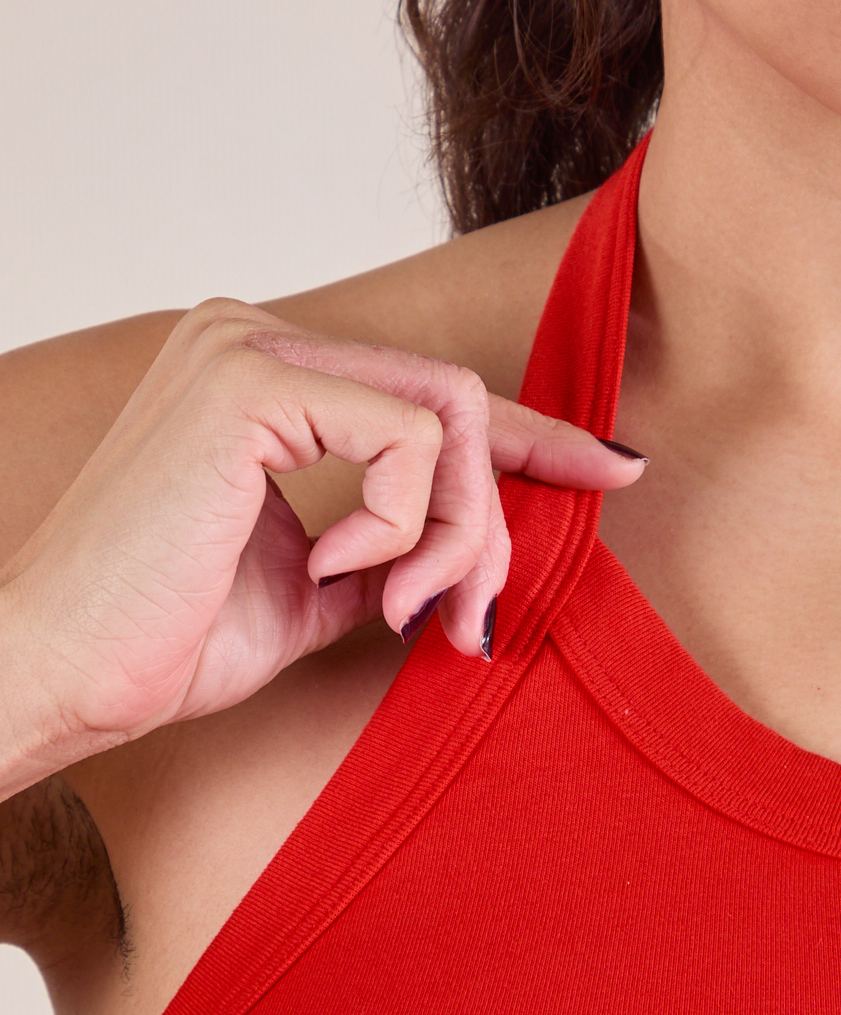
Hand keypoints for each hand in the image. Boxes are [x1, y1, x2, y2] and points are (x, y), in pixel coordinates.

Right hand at [0, 300, 643, 788]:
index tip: (609, 471)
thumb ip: (398, 541)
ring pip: (449, 414)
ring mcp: (246, 347)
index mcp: (266, 376)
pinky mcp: (245, 381)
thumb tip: (489, 541)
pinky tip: (337, 571)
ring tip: (405, 605)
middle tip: (468, 616)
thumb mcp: (319, 584)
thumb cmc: (163, 638)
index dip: (531, 436)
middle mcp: (254, 336)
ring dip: (457, 530)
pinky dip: (403, 525)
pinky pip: (408, 442)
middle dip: (492, 517)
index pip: (429, 393)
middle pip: (456, 400)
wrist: (57, 677)